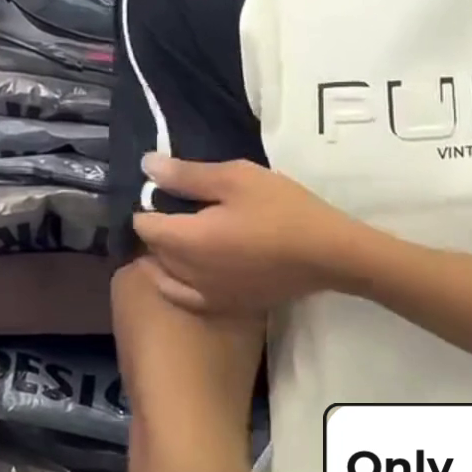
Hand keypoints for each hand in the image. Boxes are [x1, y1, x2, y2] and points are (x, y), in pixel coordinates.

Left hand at [133, 155, 348, 317]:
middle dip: (155, 231)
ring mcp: (206, 295)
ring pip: (166, 277)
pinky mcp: (226, 306)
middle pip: (153, 252)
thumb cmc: (283, 210)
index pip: (144, 226)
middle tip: (173, 208)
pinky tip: (186, 272)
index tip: (161, 192)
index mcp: (187, 240)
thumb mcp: (238, 178)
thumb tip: (146, 165)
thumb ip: (188, 175)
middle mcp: (188, 273)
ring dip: (163, 258)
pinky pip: (184, 297)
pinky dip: (176, 284)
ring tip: (177, 238)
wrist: (327, 254)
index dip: (147, 206)